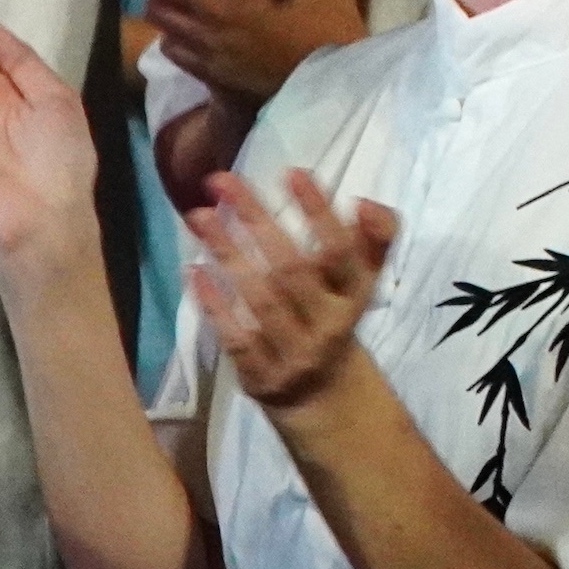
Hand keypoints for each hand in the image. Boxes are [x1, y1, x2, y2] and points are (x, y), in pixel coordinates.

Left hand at [188, 168, 395, 415]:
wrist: (325, 397)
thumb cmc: (335, 317)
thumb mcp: (362, 281)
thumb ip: (374, 239)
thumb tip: (366, 203)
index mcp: (356, 296)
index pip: (341, 251)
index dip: (318, 212)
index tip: (292, 171)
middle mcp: (329, 325)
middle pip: (292, 269)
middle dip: (256, 221)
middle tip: (222, 181)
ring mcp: (295, 353)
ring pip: (260, 300)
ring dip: (227, 254)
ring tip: (200, 215)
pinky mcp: (262, 377)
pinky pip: (236, 337)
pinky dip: (215, 304)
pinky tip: (194, 270)